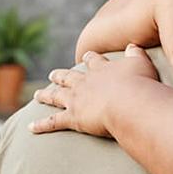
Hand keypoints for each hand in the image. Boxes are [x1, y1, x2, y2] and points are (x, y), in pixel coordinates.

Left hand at [30, 45, 158, 137]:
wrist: (129, 103)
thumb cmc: (139, 84)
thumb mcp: (142, 64)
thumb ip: (136, 54)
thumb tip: (133, 46)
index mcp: (101, 70)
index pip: (93, 61)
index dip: (89, 58)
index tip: (85, 56)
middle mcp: (85, 83)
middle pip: (68, 77)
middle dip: (60, 76)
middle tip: (52, 75)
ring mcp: (76, 100)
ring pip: (56, 96)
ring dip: (46, 95)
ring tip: (38, 94)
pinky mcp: (73, 117)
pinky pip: (53, 122)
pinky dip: (41, 125)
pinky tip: (31, 127)